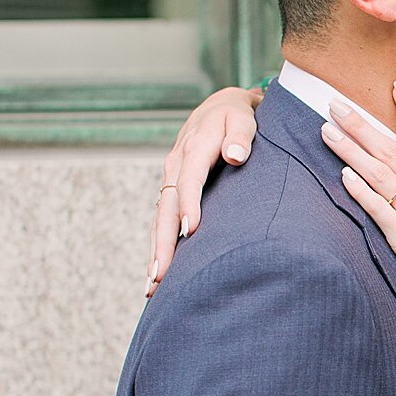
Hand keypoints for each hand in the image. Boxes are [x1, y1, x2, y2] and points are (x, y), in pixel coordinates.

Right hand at [147, 85, 262, 295]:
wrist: (222, 107)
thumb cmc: (238, 115)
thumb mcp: (243, 116)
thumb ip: (241, 135)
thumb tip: (235, 155)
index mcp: (193, 148)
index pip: (189, 179)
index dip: (189, 204)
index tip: (190, 231)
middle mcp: (175, 165)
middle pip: (166, 209)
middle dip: (162, 243)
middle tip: (159, 276)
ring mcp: (171, 180)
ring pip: (161, 220)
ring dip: (157, 253)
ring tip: (152, 287)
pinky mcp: (173, 192)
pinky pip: (164, 221)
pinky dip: (161, 247)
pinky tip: (159, 274)